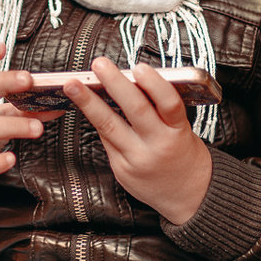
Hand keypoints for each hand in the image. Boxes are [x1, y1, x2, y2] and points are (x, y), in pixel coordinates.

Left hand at [64, 57, 212, 224]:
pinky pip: (106, 139)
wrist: (188, 195)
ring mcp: (137, 159)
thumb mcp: (182, 129)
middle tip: (99, 64)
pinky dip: (95, 119)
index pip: (170, 105)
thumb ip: (159, 109)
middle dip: (115, 84)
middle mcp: (158, 146)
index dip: (155, 85)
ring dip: (88, 102)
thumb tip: (131, 80)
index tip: (139, 68)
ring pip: (109, 126)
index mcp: (178, 132)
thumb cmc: (182, 153)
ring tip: (72, 84)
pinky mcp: (121, 169)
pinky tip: (83, 104)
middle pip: (135, 111)